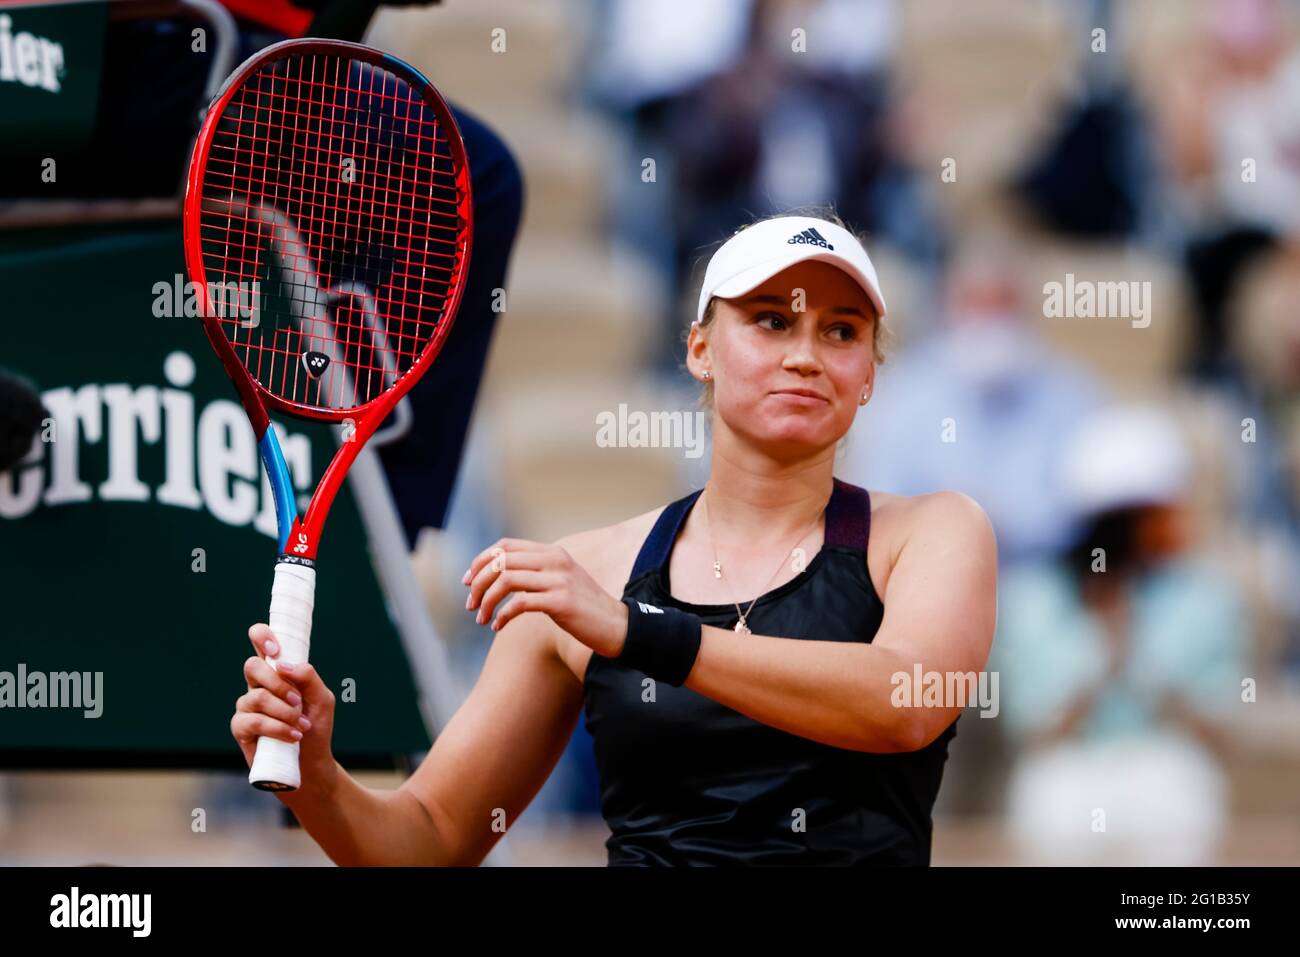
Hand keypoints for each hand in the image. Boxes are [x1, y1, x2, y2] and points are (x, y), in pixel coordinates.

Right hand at [231, 623, 338, 797]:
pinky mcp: (240, 729)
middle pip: (252, 666)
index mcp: (277, 673)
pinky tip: (293, 736)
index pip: (260, 642)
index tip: (275, 649)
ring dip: (284, 711)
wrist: (311, 763)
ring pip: (256, 697)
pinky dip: (276, 728)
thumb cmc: (315, 727)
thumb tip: (284, 665)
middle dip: (277, 682)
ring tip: (301, 725)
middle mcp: (257, 685)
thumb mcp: (322, 698)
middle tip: (297, 700)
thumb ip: (308, 676)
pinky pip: (252, 721)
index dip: (262, 636)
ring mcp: (246, 707)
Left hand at [462, 538, 629, 657]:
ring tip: (481, 617)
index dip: (482, 560)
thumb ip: (536, 572)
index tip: (469, 580)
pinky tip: (498, 627)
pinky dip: (502, 615)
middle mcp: (555, 560)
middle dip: (478, 582)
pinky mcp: (561, 602)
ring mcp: (559, 580)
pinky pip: (519, 604)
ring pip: (506, 580)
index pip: (506, 545)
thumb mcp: (561, 581)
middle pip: (501, 561)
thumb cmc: (584, 608)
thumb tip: (500, 575)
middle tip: (471, 603)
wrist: (616, 626)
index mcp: (553, 552)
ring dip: (486, 600)